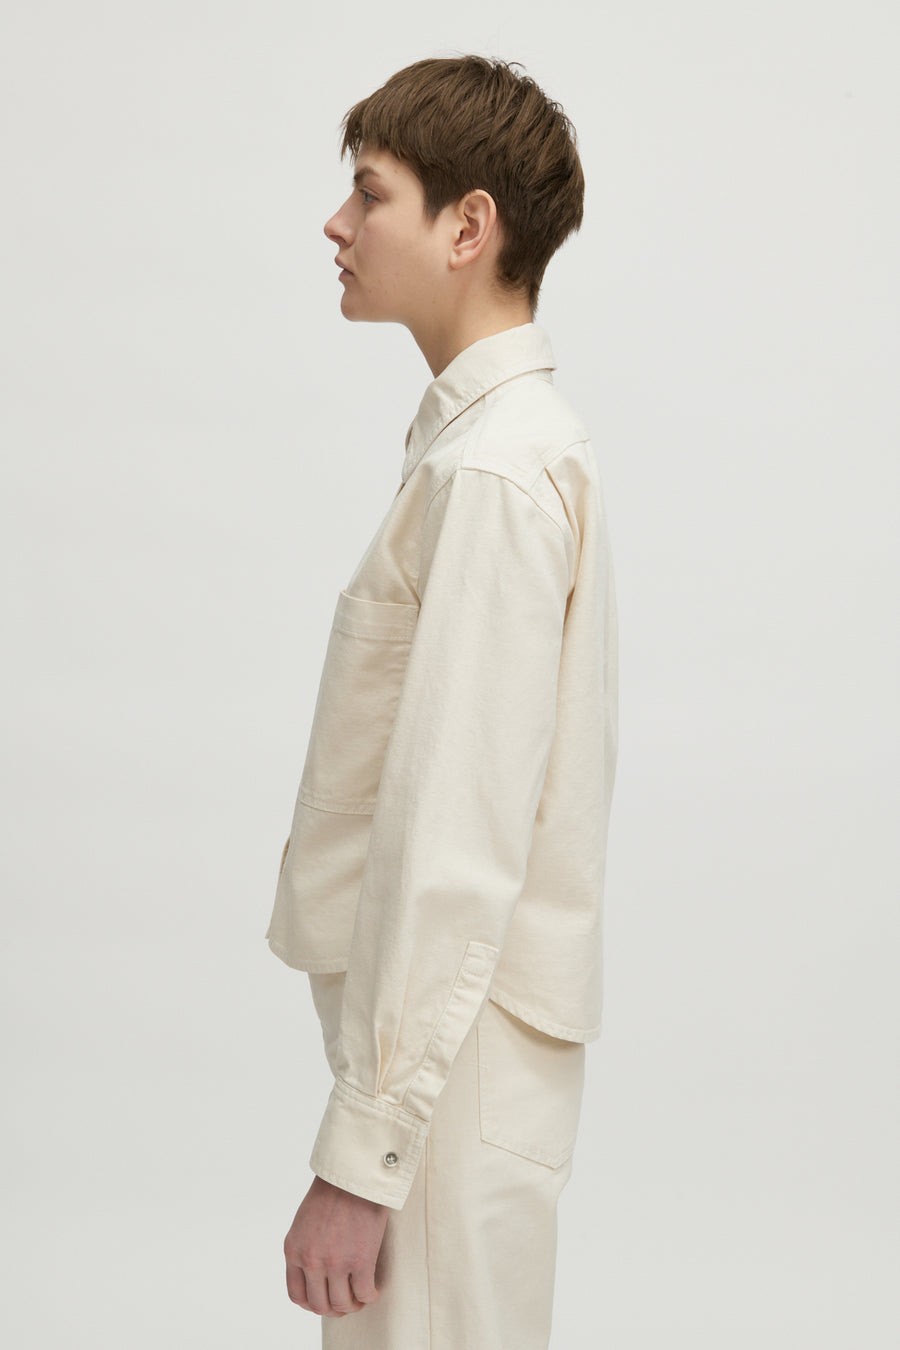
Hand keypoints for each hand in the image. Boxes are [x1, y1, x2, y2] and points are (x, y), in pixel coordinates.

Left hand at [283, 1175, 388, 1316]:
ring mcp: (335, 1263)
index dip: (312, 1304)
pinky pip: (364, 1293)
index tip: (325, 1301)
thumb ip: (306, 1247)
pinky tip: (374, 1290)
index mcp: (294, 1250)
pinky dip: (370, 1297)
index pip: (297, 1295)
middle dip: (334, 1309)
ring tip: (362, 1297)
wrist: (354, 1173)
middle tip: (347, 1302)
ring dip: (353, 1306)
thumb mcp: (305, 1221)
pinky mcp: (361, 1260)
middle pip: (319, 1304)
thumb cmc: (333, 1190)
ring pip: (342, 1304)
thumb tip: (316, 1272)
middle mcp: (311, 1260)